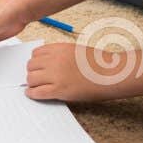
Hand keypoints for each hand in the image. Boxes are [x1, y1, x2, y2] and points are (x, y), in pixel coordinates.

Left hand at [24, 42, 139, 102]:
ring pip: (31, 78)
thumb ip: (60, 54)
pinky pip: (37, 92)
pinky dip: (32, 94)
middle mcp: (54, 60)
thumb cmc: (99, 64)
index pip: (36, 53)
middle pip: (31, 66)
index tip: (37, 66)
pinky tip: (32, 94)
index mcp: (59, 48)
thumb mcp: (76, 51)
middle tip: (36, 77)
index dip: (36, 61)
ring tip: (35, 86)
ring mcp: (55, 75)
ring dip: (32, 83)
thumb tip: (47, 62)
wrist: (112, 75)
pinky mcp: (59, 90)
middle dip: (32, 72)